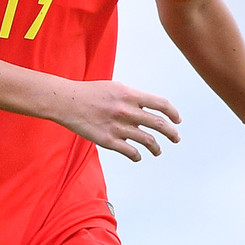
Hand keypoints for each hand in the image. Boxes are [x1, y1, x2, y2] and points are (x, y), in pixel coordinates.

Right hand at [58, 81, 180, 161]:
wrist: (67, 102)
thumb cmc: (90, 94)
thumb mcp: (116, 88)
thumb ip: (133, 98)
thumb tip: (150, 108)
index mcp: (130, 95)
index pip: (161, 104)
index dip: (174, 113)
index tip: (178, 120)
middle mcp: (127, 111)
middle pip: (159, 124)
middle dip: (172, 133)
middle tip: (176, 138)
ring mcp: (118, 127)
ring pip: (148, 141)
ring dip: (157, 148)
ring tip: (158, 151)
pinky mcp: (108, 141)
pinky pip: (131, 152)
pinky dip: (138, 156)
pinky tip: (138, 156)